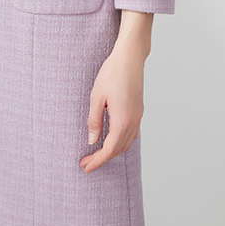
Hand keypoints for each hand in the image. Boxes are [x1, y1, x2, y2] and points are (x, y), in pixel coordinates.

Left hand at [79, 44, 145, 173]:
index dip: (97, 161)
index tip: (85, 167)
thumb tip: (92, 141)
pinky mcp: (138, 110)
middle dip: (102, 159)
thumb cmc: (112, 73)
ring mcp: (138, 116)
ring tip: (96, 154)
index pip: (109, 149)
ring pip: (127, 143)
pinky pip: (131, 133)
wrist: (130, 57)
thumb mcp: (96, 97)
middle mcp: (133, 121)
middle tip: (86, 162)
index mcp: (122, 120)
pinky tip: (110, 138)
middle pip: (119, 149)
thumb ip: (94, 121)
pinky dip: (120, 142)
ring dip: (112, 151)